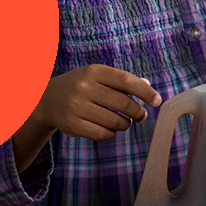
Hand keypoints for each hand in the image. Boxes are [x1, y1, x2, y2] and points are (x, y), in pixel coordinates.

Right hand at [36, 64, 162, 140]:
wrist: (47, 99)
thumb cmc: (80, 86)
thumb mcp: (98, 76)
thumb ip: (121, 81)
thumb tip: (148, 85)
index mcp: (94, 71)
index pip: (126, 80)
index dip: (145, 91)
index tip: (157, 101)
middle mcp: (84, 87)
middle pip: (123, 103)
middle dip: (138, 112)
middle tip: (142, 116)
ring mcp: (77, 107)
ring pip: (114, 121)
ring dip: (125, 124)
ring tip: (125, 122)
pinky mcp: (73, 125)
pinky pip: (103, 133)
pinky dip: (112, 133)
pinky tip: (110, 128)